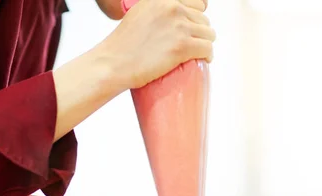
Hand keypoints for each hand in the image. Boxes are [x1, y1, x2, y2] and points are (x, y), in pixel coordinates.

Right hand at [97, 0, 215, 88]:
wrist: (112, 64)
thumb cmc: (121, 46)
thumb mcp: (138, 14)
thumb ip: (155, 10)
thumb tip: (169, 17)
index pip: (197, 2)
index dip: (196, 17)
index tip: (192, 28)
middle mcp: (172, 8)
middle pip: (203, 18)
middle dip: (199, 32)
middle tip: (190, 45)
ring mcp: (179, 27)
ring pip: (209, 33)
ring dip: (204, 44)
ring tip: (195, 54)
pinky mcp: (182, 46)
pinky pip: (207, 48)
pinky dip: (208, 55)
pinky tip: (203, 60)